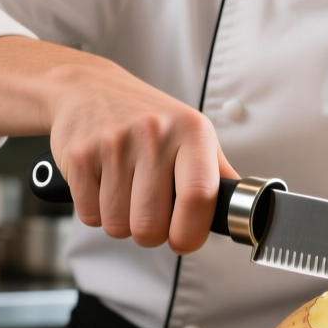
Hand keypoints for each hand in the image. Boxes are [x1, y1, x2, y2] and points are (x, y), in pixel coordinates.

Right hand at [47, 55, 235, 254]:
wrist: (89, 88)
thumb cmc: (146, 116)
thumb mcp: (191, 133)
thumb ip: (218, 174)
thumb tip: (248, 211)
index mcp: (191, 131)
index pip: (198, 197)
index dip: (190, 233)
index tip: (184, 240)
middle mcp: (154, 133)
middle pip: (151, 226)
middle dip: (150, 233)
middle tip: (149, 211)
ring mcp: (114, 144)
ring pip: (118, 226)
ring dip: (121, 221)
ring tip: (124, 191)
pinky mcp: (80, 156)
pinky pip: (90, 215)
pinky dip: (95, 211)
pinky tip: (102, 183)